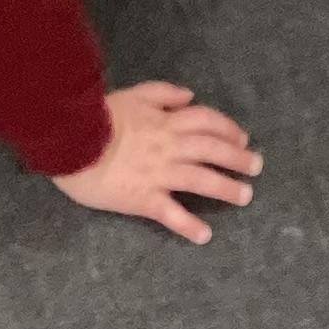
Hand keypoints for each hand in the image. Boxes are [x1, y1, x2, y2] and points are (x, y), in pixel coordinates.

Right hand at [55, 83, 260, 243]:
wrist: (70, 141)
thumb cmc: (97, 117)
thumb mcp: (132, 94)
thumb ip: (163, 93)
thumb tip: (191, 95)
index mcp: (167, 122)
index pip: (207, 122)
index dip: (228, 129)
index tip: (242, 139)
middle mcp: (170, 147)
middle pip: (213, 150)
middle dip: (239, 159)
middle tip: (257, 168)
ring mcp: (159, 174)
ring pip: (201, 180)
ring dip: (226, 189)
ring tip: (245, 197)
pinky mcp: (144, 198)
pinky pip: (171, 213)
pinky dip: (189, 226)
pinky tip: (204, 236)